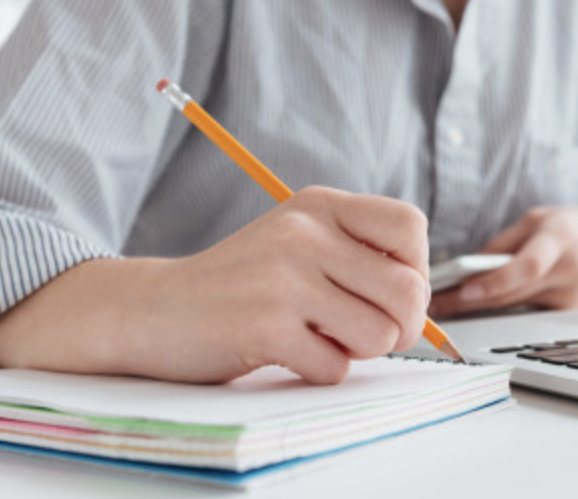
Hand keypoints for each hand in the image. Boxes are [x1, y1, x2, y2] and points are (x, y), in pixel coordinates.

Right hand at [0, 187, 429, 385]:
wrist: (154, 309)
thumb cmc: (238, 284)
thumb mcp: (297, 242)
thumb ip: (356, 255)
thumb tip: (423, 301)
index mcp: (318, 205)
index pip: (411, 226)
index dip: (415, 269)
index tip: (386, 290)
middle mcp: (304, 232)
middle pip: (409, 290)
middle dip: (400, 326)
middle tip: (365, 331)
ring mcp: (283, 277)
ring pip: (380, 333)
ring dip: (357, 350)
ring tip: (318, 337)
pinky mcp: (264, 325)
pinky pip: (335, 367)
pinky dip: (319, 371)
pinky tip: (286, 352)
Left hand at [427, 204, 577, 317]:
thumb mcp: (541, 219)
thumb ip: (506, 243)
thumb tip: (468, 267)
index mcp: (562, 242)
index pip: (526, 268)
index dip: (493, 283)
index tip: (462, 292)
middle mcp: (570, 274)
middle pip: (513, 294)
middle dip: (470, 301)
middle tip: (434, 304)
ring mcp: (571, 300)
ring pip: (515, 306)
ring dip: (480, 306)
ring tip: (445, 304)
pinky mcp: (569, 315)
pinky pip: (527, 310)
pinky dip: (502, 306)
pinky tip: (477, 305)